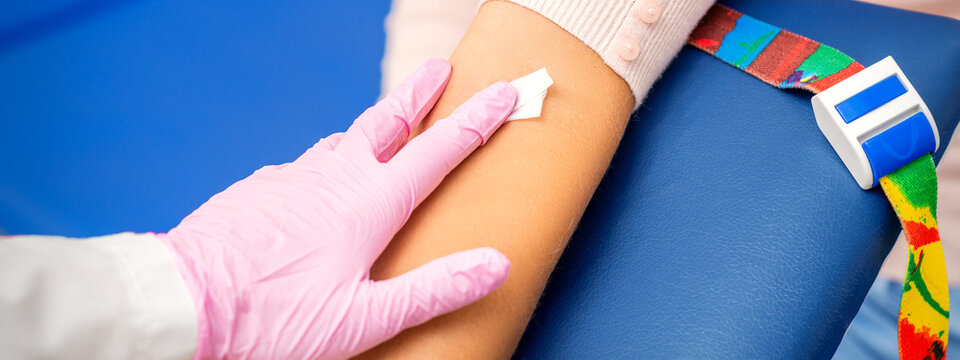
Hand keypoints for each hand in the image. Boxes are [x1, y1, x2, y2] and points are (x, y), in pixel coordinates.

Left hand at [161, 58, 517, 358]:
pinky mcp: (260, 190)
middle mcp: (332, 178)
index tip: (501, 93)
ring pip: (341, 143)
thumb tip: (496, 264)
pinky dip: (324, 167)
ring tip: (385, 131)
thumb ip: (433, 290)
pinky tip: (317, 186)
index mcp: (368, 204)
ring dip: (371, 131)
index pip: (437, 152)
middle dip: (417, 94)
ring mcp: (291, 178)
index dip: (476, 121)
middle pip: (386, 123)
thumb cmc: (275, 318)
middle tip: (439, 68)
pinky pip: (303, 169)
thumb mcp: (364, 318)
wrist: (183, 302)